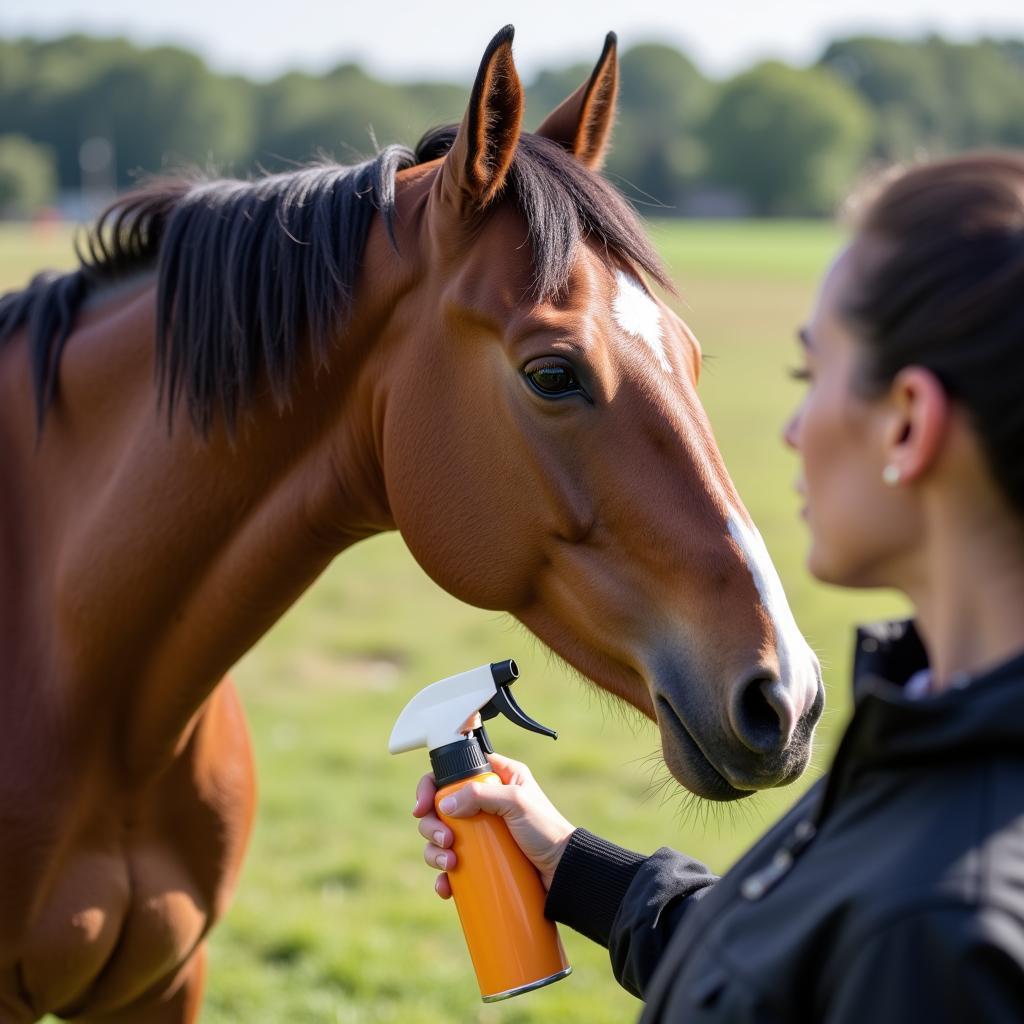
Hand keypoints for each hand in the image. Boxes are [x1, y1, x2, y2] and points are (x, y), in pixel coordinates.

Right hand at [413, 752, 574, 897]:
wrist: (564, 872)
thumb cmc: (548, 831)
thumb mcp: (517, 803)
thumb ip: (482, 794)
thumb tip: (445, 803)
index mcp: (496, 777)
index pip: (453, 772)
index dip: (431, 786)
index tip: (422, 806)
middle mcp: (485, 802)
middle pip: (440, 808)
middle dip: (431, 826)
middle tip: (445, 840)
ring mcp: (481, 833)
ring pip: (441, 837)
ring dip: (433, 852)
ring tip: (449, 865)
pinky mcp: (481, 860)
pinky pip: (451, 866)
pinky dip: (443, 876)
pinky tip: (445, 886)